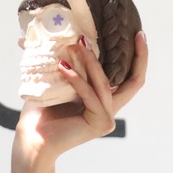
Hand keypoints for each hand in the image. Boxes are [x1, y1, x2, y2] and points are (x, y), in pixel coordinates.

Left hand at [15, 30, 148, 166]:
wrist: (33, 140)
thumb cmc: (42, 112)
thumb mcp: (62, 83)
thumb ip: (73, 66)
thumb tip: (72, 36)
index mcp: (104, 100)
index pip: (130, 78)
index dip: (138, 57)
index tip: (138, 33)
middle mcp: (110, 109)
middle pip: (134, 81)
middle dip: (138, 55)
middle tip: (136, 33)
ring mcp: (107, 118)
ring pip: (104, 83)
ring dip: (90, 60)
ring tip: (77, 43)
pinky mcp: (99, 123)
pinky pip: (89, 94)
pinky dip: (76, 79)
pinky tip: (61, 66)